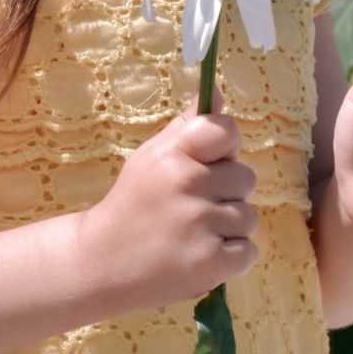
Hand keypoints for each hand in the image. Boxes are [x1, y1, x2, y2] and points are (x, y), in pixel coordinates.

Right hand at [79, 85, 258, 311]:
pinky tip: (201, 255)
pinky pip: (248, 251)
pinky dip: (231, 257)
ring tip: (195, 234)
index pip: (226, 130)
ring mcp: (201, 225)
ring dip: (229, 227)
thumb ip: (189, 125)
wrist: (103, 262)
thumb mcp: (153, 156)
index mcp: (174, 154)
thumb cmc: (134, 202)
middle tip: (193, 205)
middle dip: (227, 191)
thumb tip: (215, 90)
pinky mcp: (211, 263)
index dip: (225, 146)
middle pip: (245, 177)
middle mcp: (189, 185)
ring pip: (248, 217)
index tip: (211, 160)